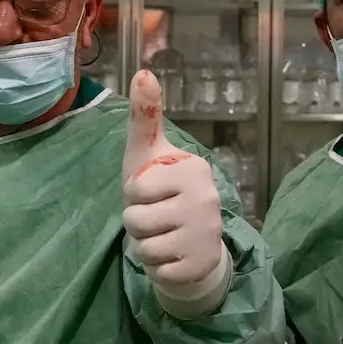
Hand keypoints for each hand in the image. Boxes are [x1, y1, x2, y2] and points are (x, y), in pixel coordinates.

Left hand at [122, 70, 230, 316]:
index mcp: (194, 168)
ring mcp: (208, 233)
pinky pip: (157, 272)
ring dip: (144, 248)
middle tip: (155, 219)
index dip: (134, 195)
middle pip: (136, 221)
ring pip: (144, 249)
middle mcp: (207, 198)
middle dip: (136, 224)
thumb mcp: (149, 154)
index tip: (152, 194)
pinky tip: (172, 257)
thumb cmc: (163, 192)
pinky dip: (157, 269)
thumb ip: (146, 116)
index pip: (136, 189)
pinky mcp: (203, 265)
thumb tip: (143, 71)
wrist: (194, 244)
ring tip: (162, 237)